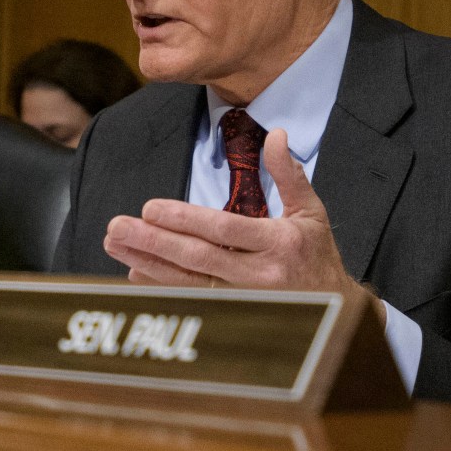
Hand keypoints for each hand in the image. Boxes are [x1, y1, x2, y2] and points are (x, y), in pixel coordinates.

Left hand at [101, 129, 378, 318]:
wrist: (334, 312)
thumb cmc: (317, 255)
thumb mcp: (311, 211)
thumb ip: (290, 174)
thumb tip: (276, 134)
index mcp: (279, 243)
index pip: (224, 230)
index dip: (185, 220)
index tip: (150, 208)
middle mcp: (260, 276)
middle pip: (198, 258)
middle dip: (153, 242)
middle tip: (116, 227)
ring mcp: (245, 301)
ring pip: (188, 283)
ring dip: (147, 263)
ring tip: (115, 245)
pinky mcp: (233, 315)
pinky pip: (191, 301)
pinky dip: (160, 288)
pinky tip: (134, 272)